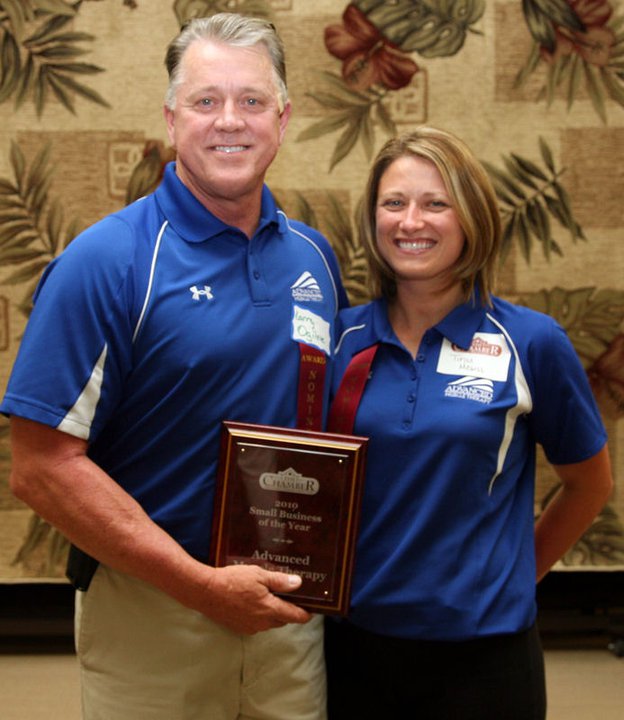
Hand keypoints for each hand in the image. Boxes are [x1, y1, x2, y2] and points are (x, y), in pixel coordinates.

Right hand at [193, 564, 311, 634]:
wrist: (205, 591)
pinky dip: (259, 615)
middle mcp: (261, 622)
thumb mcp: (258, 575)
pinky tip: (253, 602)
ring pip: (269, 622)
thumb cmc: (232, 580)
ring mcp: (249, 627)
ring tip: (269, 596)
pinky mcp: (238, 627)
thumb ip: (279, 581)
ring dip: (273, 613)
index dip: (305, 614)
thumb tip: (298, 584)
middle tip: (290, 597)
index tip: (312, 610)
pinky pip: (255, 623)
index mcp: (269, 609)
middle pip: (282, 620)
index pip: (295, 616)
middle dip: (288, 611)